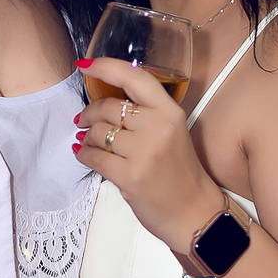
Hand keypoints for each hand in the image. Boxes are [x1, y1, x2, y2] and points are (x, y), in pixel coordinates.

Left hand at [73, 59, 219, 254]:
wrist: (194, 212)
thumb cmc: (179, 172)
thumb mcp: (170, 132)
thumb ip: (144, 113)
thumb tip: (103, 101)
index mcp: (170, 111)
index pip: (134, 76)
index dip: (105, 66)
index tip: (85, 65)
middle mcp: (158, 127)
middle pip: (108, 106)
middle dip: (89, 113)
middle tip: (83, 120)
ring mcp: (144, 152)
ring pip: (97, 132)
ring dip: (86, 137)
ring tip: (89, 144)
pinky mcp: (130, 176)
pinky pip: (93, 157)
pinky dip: (84, 155)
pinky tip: (86, 156)